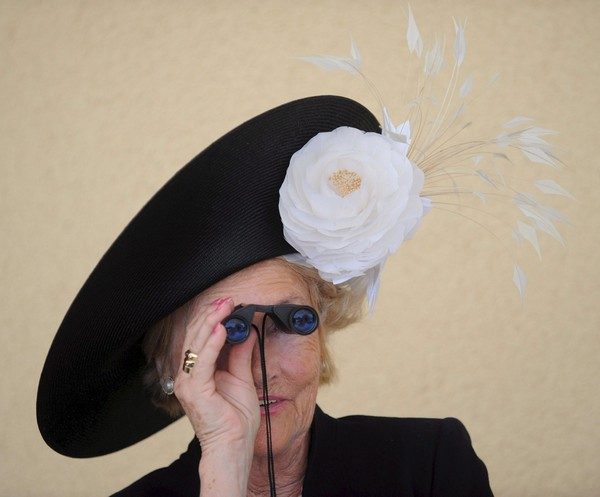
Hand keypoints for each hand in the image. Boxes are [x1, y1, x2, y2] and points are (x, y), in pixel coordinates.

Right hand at [174, 297, 258, 458]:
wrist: (233, 446)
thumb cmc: (236, 419)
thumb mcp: (242, 377)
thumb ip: (241, 354)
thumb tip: (247, 330)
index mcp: (198, 371)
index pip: (201, 337)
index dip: (213, 318)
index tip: (229, 303)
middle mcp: (188, 374)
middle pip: (196, 336)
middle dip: (212, 315)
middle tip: (227, 300)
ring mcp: (187, 382)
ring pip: (196, 344)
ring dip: (211, 322)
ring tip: (224, 306)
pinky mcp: (193, 390)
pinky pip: (202, 361)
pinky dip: (212, 343)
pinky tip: (221, 328)